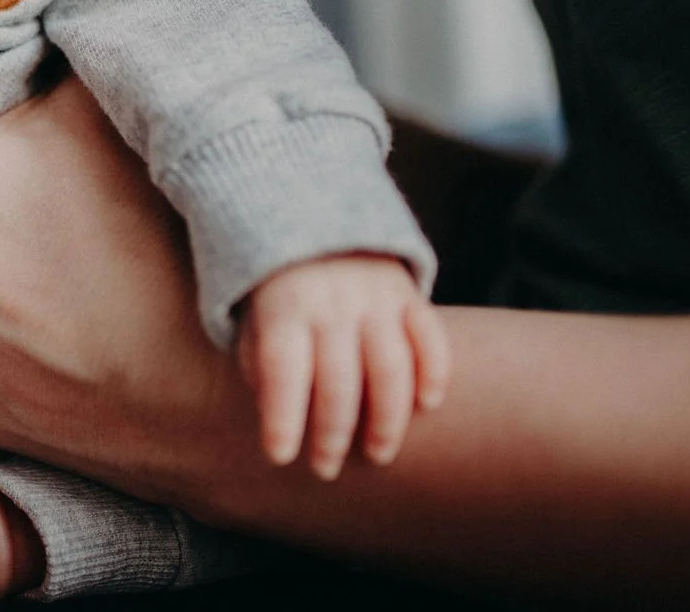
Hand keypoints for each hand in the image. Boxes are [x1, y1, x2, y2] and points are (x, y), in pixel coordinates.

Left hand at [238, 254, 451, 478]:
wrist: (319, 220)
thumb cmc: (282, 292)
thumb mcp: (255, 316)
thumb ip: (261, 361)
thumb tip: (273, 411)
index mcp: (285, 308)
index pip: (282, 368)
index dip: (282, 415)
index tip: (279, 457)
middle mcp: (331, 302)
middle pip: (337, 377)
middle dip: (332, 432)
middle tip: (325, 468)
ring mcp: (375, 297)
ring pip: (390, 365)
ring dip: (386, 417)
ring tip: (378, 454)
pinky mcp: (410, 294)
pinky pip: (430, 336)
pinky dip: (435, 371)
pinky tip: (427, 405)